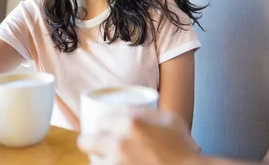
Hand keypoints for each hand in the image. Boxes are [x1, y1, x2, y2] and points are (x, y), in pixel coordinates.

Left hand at [77, 108, 201, 164]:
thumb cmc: (182, 148)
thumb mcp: (169, 119)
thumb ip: (146, 112)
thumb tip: (129, 110)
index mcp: (131, 123)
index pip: (101, 119)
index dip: (102, 123)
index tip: (104, 126)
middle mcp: (119, 143)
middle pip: (86, 140)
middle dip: (90, 141)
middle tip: (98, 142)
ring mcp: (116, 164)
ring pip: (92, 161)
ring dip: (97, 159)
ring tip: (108, 158)